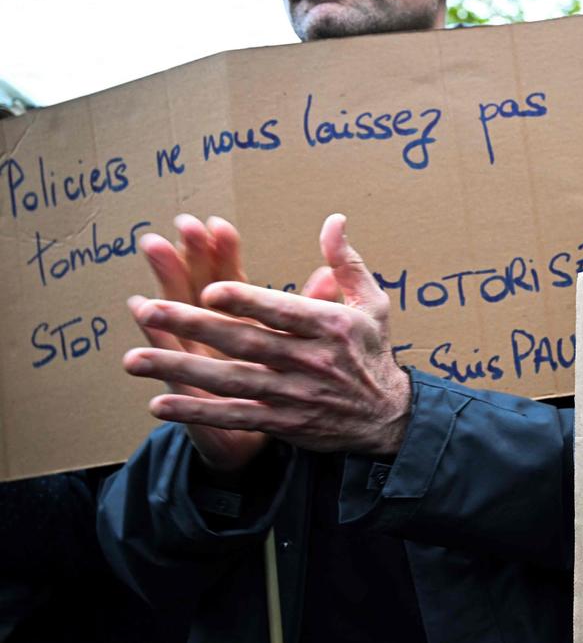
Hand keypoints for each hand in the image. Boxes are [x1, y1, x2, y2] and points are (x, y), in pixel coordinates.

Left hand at [124, 214, 411, 458]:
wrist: (389, 418)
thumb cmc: (373, 351)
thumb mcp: (372, 304)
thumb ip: (347, 262)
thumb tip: (333, 220)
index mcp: (331, 325)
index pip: (282, 311)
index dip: (246, 300)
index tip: (209, 288)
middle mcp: (311, 360)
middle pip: (245, 342)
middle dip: (193, 326)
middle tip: (147, 309)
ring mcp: (294, 394)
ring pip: (231, 379)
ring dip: (180, 369)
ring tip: (133, 358)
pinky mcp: (283, 422)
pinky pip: (235, 416)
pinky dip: (197, 412)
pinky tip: (159, 404)